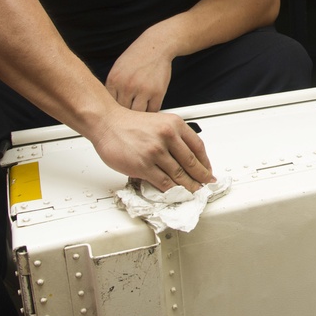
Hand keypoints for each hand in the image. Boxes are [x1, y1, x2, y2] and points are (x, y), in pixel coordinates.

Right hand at [91, 107, 212, 192]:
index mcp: (175, 124)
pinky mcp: (143, 165)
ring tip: (193, 192)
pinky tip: (175, 193)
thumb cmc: (130, 124)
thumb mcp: (160, 122)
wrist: (107, 123)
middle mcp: (167, 136)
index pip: (198, 147)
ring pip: (179, 175)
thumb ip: (174, 137)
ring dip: (188, 186)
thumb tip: (187, 158)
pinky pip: (163, 182)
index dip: (205, 163)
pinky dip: (172, 190)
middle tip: (205, 185)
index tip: (207, 171)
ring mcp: (155, 151)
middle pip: (191, 163)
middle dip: (200, 177)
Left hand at [106, 28, 173, 111]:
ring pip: (138, 114)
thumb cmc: (136, 58)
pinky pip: (153, 110)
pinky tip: (151, 106)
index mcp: (114, 80)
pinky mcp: (157, 92)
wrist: (156, 45)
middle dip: (127, 115)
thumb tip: (111, 108)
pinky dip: (152, 111)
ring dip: (140, 114)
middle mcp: (126, 86)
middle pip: (123, 112)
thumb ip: (114, 87)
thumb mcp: (118, 69)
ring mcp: (142, 89)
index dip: (114, 111)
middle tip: (131, 116)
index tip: (119, 113)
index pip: (110, 105)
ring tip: (141, 112)